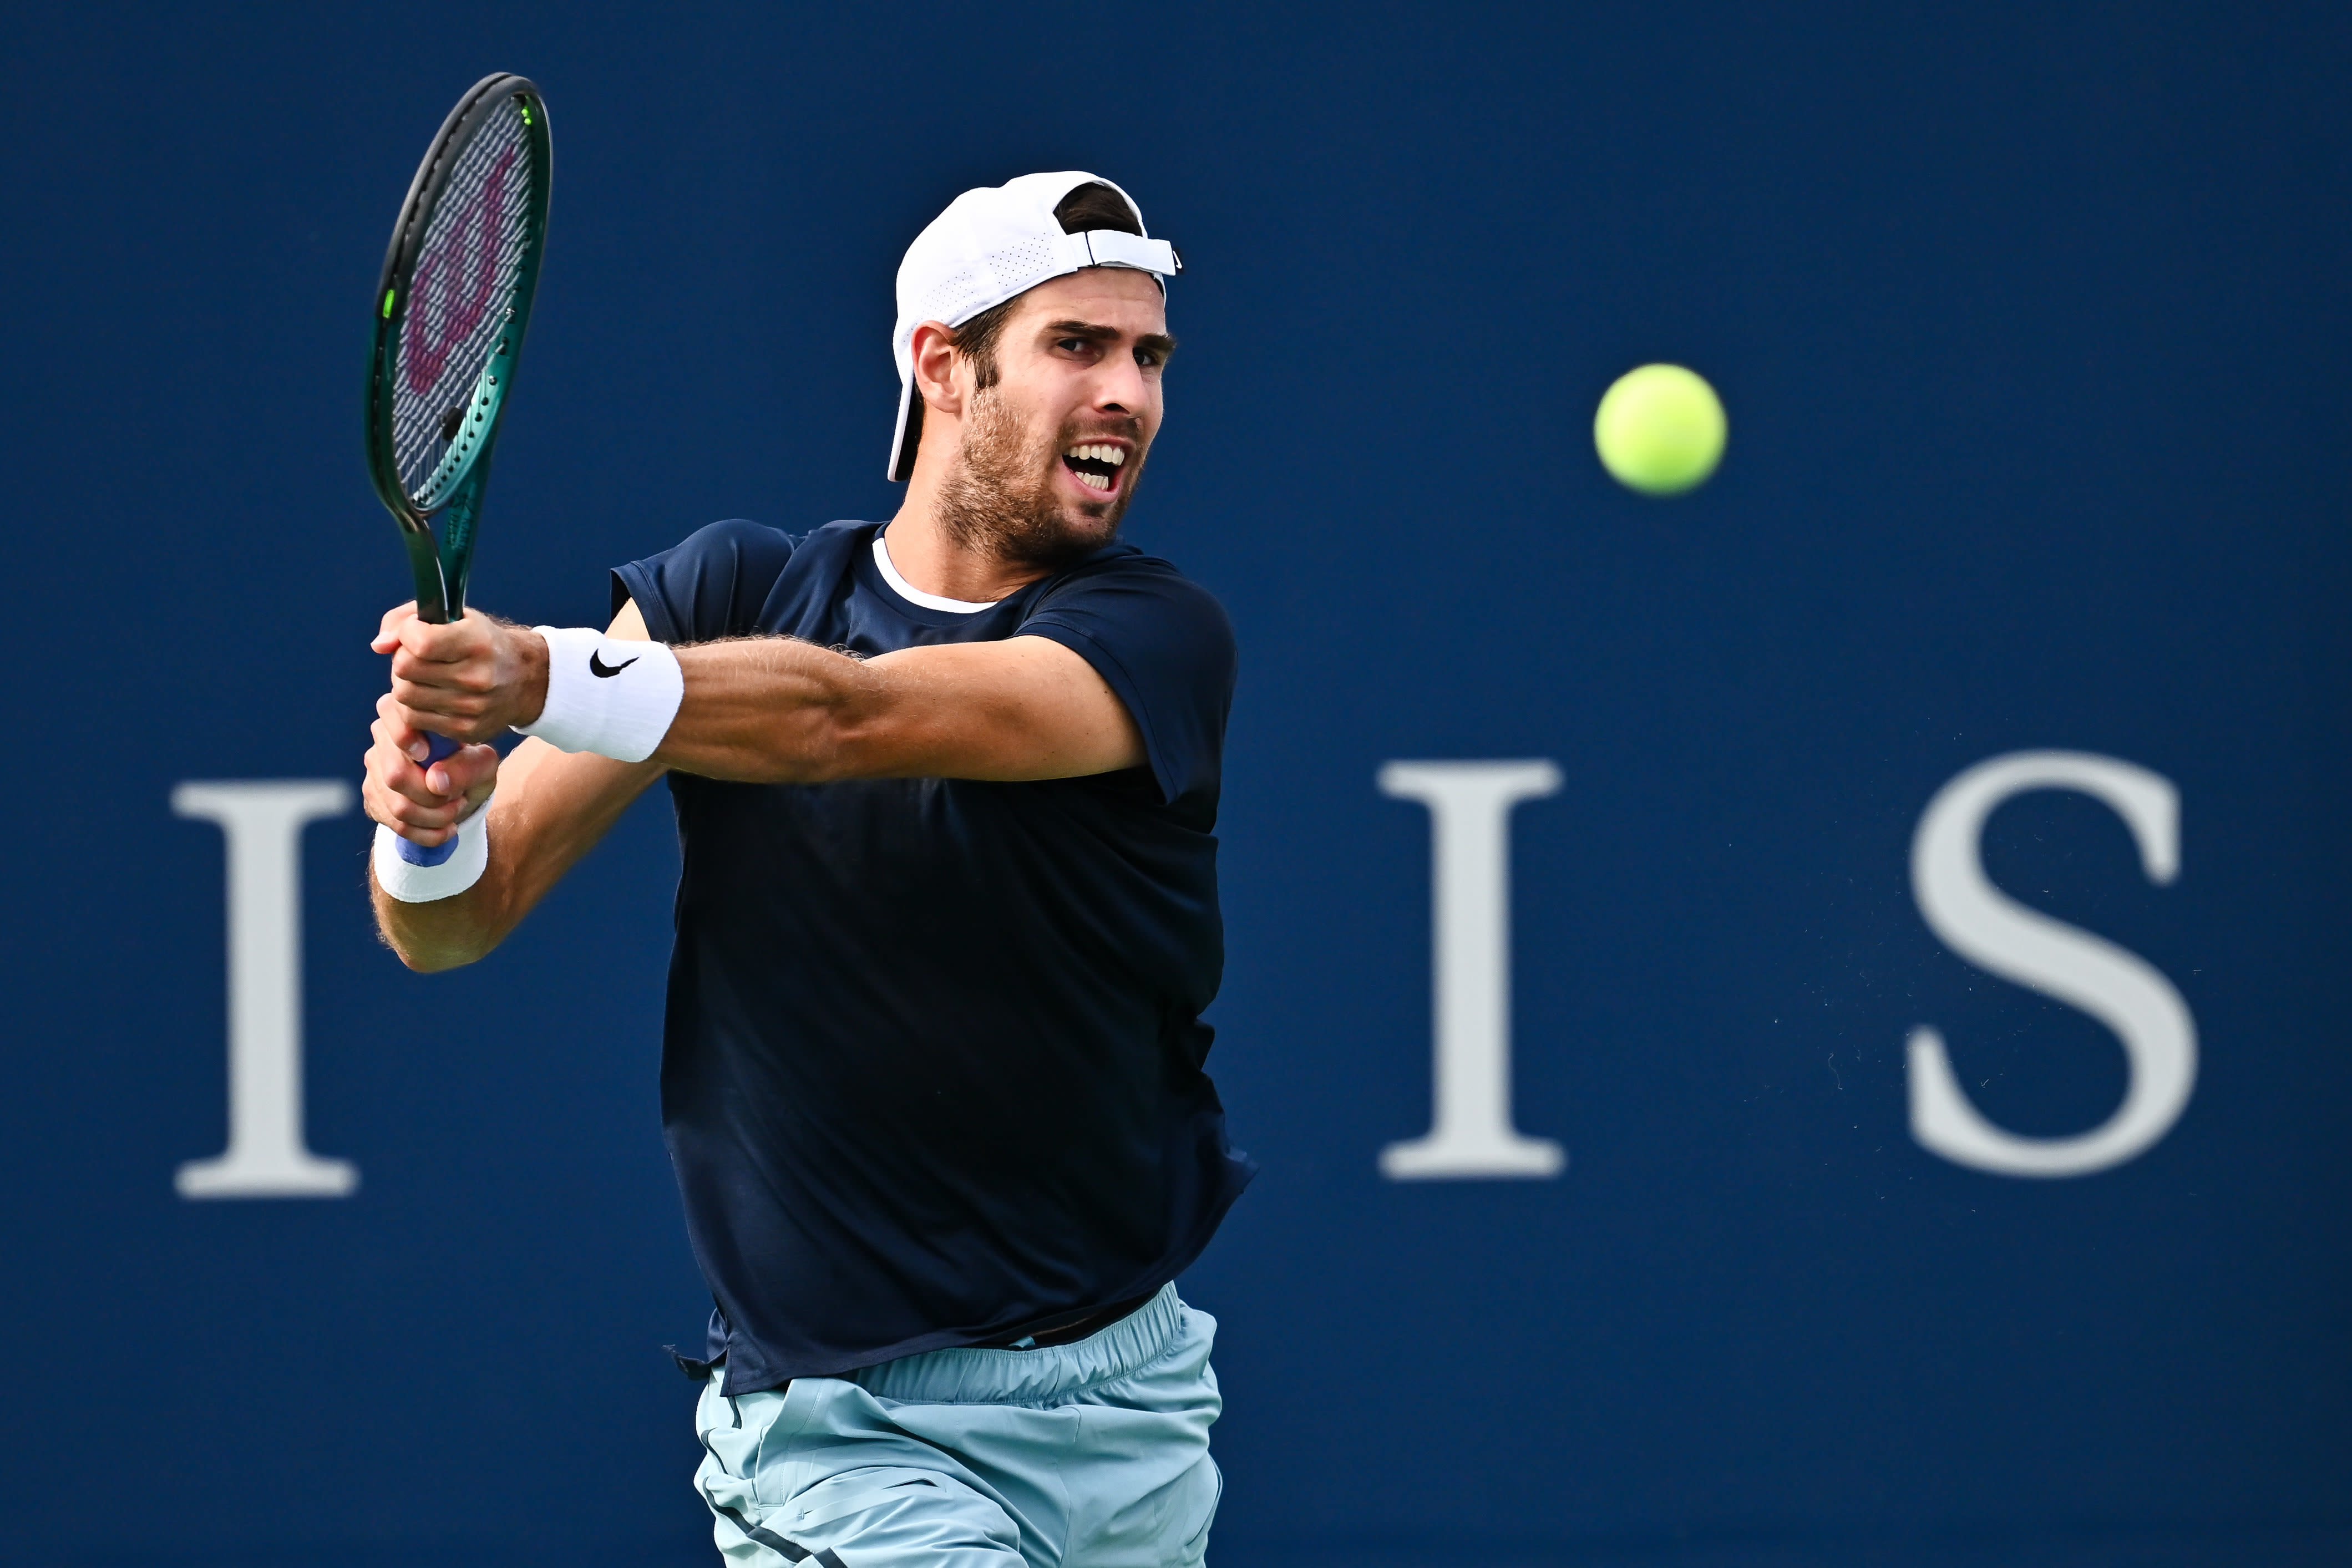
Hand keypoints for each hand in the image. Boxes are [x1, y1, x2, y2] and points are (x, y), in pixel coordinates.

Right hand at [363, 690, 499, 845]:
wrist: (464, 790)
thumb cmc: (471, 765)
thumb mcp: (482, 763)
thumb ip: (465, 766)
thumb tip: (435, 782)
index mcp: (405, 714)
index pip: (389, 718)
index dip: (405, 738)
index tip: (426, 754)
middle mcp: (382, 737)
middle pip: (395, 776)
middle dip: (434, 797)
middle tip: (459, 798)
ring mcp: (373, 768)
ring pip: (397, 805)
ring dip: (435, 817)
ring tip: (456, 809)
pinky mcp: (373, 797)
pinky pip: (396, 824)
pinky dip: (426, 833)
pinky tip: (446, 828)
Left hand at [372, 602, 550, 742]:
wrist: (525, 680)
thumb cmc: (480, 642)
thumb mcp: (453, 615)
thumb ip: (404, 619)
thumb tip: (378, 646)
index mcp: (476, 642)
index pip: (419, 642)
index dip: (407, 633)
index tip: (417, 632)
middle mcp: (477, 677)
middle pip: (404, 670)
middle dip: (403, 659)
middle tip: (418, 657)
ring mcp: (472, 708)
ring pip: (404, 696)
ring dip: (406, 684)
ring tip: (424, 677)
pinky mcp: (466, 730)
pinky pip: (415, 719)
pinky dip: (415, 706)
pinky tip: (431, 696)